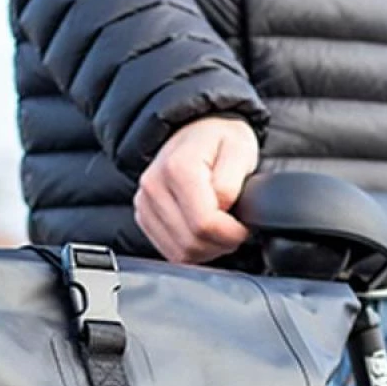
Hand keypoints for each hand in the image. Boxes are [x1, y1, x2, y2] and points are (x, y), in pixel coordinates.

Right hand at [134, 117, 258, 262]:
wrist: (194, 133)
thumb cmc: (219, 140)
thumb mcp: (240, 149)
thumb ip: (232, 182)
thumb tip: (223, 210)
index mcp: (178, 167)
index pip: (204, 223)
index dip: (230, 233)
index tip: (243, 227)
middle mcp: (154, 186)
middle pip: (191, 243)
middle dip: (219, 244)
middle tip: (234, 230)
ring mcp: (145, 203)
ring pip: (180, 253)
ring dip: (206, 250)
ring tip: (219, 230)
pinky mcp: (143, 217)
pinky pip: (170, 252)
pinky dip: (191, 250)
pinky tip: (203, 233)